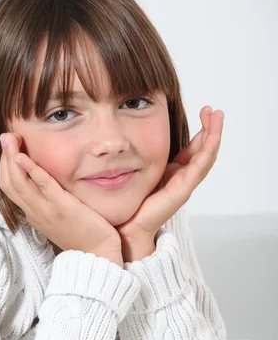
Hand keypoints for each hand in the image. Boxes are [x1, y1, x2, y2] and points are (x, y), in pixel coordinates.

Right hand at [0, 132, 122, 265]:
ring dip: (10, 158)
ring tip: (9, 138)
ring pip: (18, 183)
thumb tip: (51, 189)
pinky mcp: (62, 207)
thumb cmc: (85, 237)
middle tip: (5, 136)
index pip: (11, 188)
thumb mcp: (62, 220)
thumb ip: (53, 204)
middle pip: (9, 184)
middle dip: (3, 158)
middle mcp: (35, 212)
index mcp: (34, 215)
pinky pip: (42, 186)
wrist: (98, 256)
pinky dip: (29, 170)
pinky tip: (23, 156)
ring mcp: (46, 211)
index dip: (6, 167)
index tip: (9, 148)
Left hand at [116, 107, 223, 260]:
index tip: (204, 111)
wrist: (127, 229)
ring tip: (217, 116)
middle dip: (210, 129)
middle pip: (203, 151)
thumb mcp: (133, 174)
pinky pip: (199, 168)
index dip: (200, 132)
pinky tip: (212, 136)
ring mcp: (184, 185)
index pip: (193, 150)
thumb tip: (122, 139)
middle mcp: (181, 179)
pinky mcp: (182, 191)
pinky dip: (207, 151)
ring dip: (214, 135)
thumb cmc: (128, 205)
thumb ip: (134, 159)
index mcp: (172, 175)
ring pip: (206, 157)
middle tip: (214, 110)